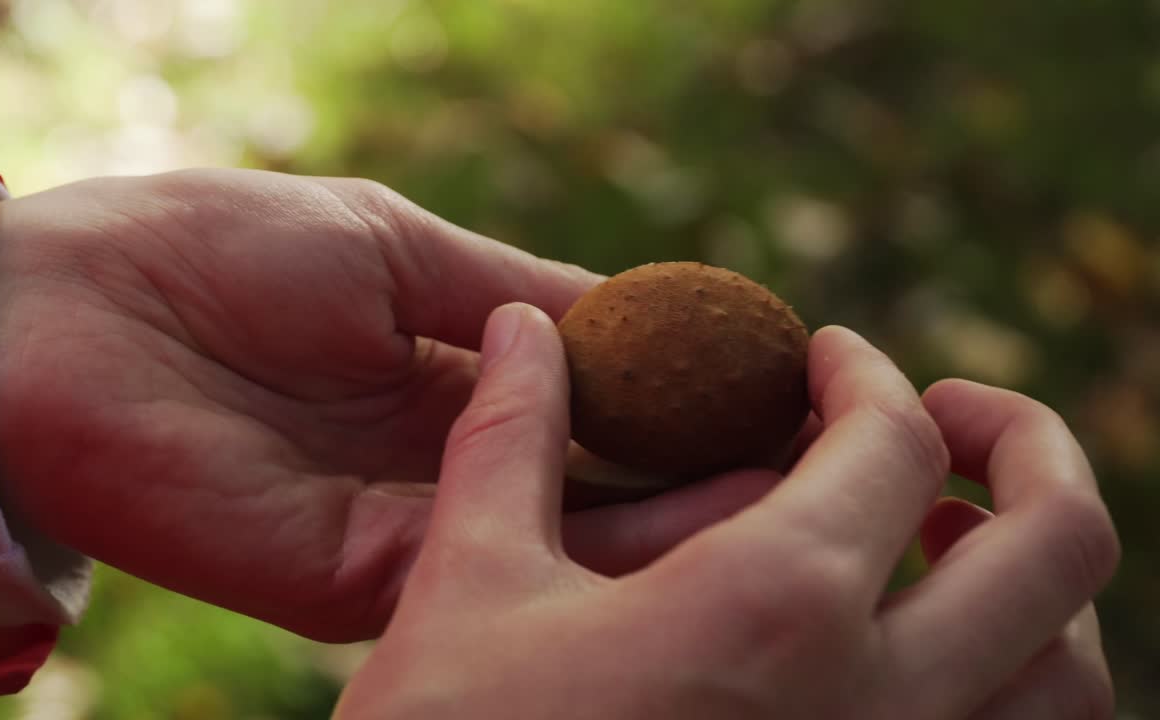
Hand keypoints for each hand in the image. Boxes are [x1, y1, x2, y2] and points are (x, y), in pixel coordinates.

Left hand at [0, 169, 762, 639]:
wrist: (71, 316)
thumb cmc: (220, 248)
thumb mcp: (397, 247)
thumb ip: (512, 297)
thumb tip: (635, 313)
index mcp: (450, 378)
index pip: (593, 402)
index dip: (682, 399)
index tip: (777, 390)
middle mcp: (444, 461)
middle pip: (597, 481)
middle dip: (704, 472)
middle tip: (818, 458)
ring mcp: (411, 526)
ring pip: (569, 541)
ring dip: (681, 518)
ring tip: (795, 488)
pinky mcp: (365, 579)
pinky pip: (502, 565)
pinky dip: (603, 548)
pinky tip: (697, 518)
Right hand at [334, 313, 1118, 718]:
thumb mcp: (471, 584)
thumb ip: (512, 436)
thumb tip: (524, 329)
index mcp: (772, 606)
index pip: (894, 439)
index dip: (864, 372)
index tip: (822, 358)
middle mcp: (876, 706)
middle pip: (1060, 543)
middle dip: (1027, 446)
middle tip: (952, 416)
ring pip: (1068, 678)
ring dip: (1035, 586)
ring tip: (944, 546)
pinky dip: (1009, 688)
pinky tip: (911, 661)